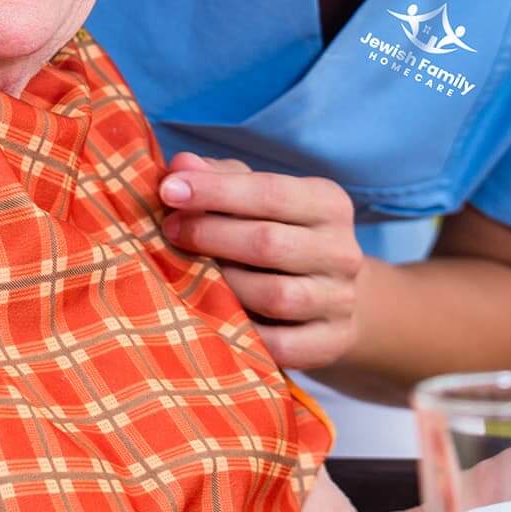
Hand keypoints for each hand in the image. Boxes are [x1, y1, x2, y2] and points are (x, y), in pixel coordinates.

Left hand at [157, 152, 362, 369]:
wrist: (332, 296)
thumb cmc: (280, 234)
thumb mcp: (258, 197)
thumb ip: (220, 178)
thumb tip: (181, 166)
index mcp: (328, 204)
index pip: (270, 192)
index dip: (215, 191)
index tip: (168, 190)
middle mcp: (342, 251)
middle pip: (269, 243)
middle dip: (210, 235)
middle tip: (170, 230)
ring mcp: (339, 300)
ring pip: (274, 296)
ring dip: (223, 285)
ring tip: (188, 275)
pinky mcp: (330, 343)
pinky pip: (280, 345)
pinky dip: (243, 334)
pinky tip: (213, 318)